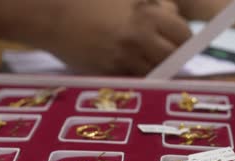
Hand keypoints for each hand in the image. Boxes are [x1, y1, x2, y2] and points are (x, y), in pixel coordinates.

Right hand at [41, 0, 191, 75]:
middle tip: (167, 53)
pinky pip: (133, 79)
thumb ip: (153, 4)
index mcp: (146, 15)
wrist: (50, 16)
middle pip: (172, 57)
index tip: (180, 39)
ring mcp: (123, 59)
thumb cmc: (87, 1)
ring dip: (155, 66)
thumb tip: (173, 14)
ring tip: (146, 58)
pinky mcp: (108, 73)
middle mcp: (138, 40)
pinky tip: (128, 64)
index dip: (184, 37)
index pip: (182, 34)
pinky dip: (136, 74)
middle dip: (173, 55)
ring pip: (154, 71)